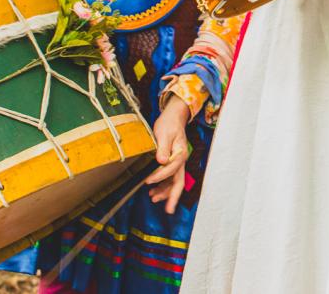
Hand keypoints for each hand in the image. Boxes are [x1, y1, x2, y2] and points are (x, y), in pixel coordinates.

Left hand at [145, 97, 193, 213]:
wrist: (173, 118)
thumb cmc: (169, 124)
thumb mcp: (164, 133)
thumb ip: (163, 147)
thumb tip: (162, 161)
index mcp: (181, 153)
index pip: (172, 168)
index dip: (160, 176)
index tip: (148, 181)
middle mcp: (181, 160)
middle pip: (179, 181)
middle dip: (173, 196)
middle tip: (168, 210)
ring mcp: (177, 163)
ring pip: (174, 182)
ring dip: (165, 192)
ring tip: (153, 198)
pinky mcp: (172, 163)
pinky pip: (170, 178)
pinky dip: (163, 186)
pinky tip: (154, 191)